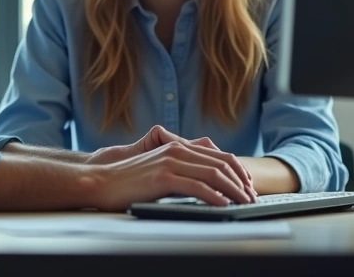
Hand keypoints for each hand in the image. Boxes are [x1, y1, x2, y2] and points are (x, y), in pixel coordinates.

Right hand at [89, 126, 255, 199]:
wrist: (101, 182)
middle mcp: (177, 151)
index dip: (238, 171)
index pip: (218, 156)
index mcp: (178, 147)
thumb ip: (181, 171)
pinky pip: (196, 186)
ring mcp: (170, 162)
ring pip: (213, 174)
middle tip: (252, 197)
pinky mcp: (162, 177)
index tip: (248, 186)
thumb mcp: (159, 170)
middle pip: (221, 163)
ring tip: (244, 203)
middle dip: (241, 182)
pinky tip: (223, 205)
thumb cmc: (129, 181)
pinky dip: (214, 196)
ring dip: (233, 190)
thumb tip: (206, 185)